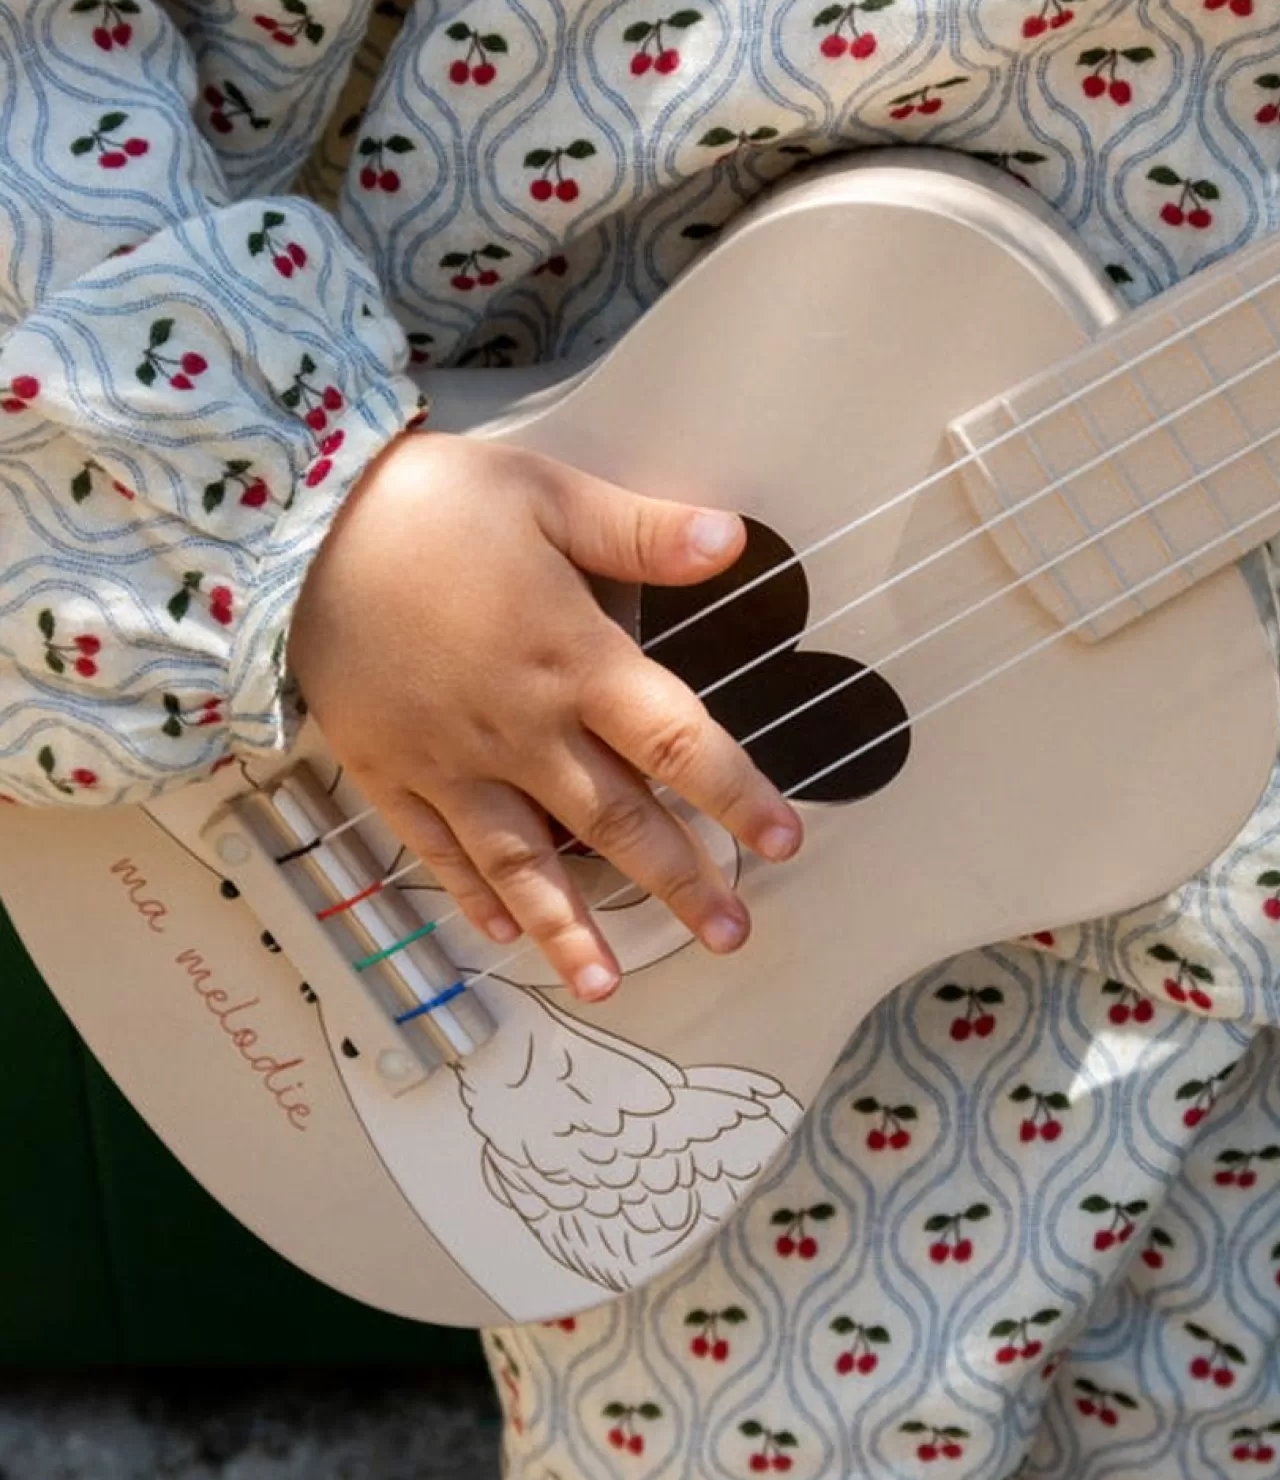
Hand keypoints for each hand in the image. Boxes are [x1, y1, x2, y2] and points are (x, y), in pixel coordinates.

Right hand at [286, 431, 801, 1002]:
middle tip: (731, 934)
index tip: (786, 843)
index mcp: (575, 662)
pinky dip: (472, 893)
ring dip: (571, 927)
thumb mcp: (546, 494)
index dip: (736, 795)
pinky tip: (500, 933)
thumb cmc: (429, 503)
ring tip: (610, 985)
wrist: (294, 531)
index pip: (676, 743)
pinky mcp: (388, 769)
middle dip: (678, 881)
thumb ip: (640, 531)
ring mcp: (450, 761)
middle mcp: (521, 730)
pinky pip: (436, 848)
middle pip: (614, 821)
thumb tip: (730, 540)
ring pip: (525, 861)